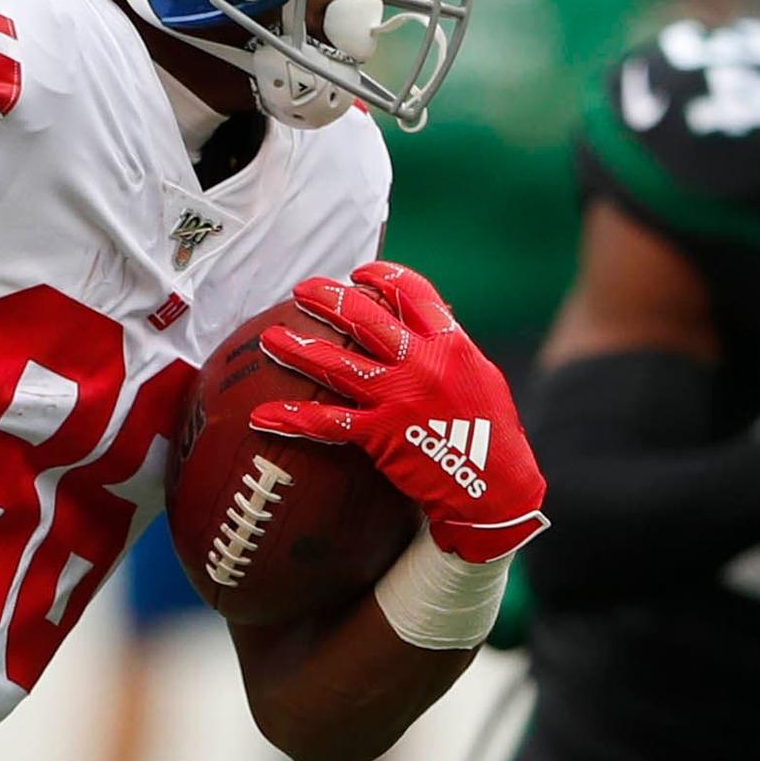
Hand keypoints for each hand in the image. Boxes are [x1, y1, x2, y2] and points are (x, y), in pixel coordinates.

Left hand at [246, 263, 549, 562]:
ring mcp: (399, 397)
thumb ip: (448, 351)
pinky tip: (262, 417)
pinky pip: (329, 423)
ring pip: (339, 363)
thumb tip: (421, 327)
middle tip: (302, 290)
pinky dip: (293, 419)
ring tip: (271, 338)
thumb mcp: (480, 377)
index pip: (412, 293)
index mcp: (451, 343)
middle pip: (366, 317)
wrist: (497, 487)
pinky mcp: (382, 434)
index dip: (382, 276)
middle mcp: (423, 362)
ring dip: (300, 349)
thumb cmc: (492, 436)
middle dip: (330, 299)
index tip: (360, 273)